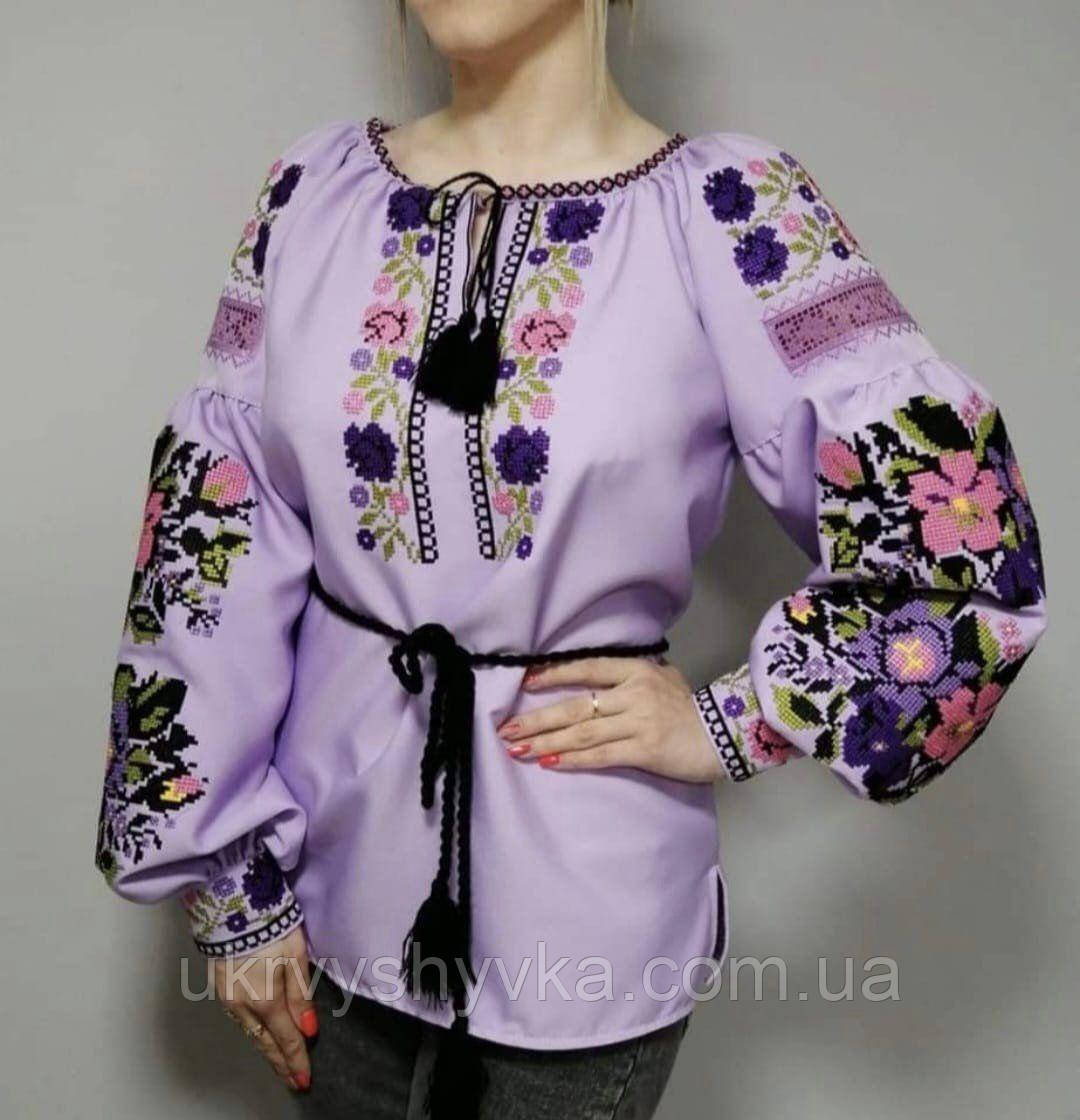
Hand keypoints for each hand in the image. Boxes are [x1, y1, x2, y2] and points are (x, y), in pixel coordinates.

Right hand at [212, 924, 317, 1092]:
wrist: (232, 905)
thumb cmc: (270, 925)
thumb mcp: (295, 956)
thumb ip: (301, 995)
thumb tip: (308, 1029)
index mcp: (265, 1000)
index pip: (286, 1039)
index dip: (296, 1060)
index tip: (305, 1080)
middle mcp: (243, 1005)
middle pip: (265, 1042)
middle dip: (281, 1063)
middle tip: (294, 1082)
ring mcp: (228, 998)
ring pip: (250, 1033)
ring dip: (266, 1050)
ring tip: (280, 1065)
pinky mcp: (220, 987)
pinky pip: (240, 1020)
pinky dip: (253, 1033)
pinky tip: (260, 1036)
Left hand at [497, 656, 722, 782]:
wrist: (729, 734)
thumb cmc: (695, 709)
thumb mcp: (667, 679)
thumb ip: (636, 677)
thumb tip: (606, 679)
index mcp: (637, 671)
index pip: (587, 669)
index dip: (554, 674)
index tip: (525, 682)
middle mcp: (634, 693)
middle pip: (576, 706)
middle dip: (537, 718)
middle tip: (506, 728)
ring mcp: (639, 722)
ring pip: (582, 732)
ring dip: (546, 741)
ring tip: (518, 749)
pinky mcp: (645, 750)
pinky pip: (601, 755)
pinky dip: (573, 759)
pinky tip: (550, 762)